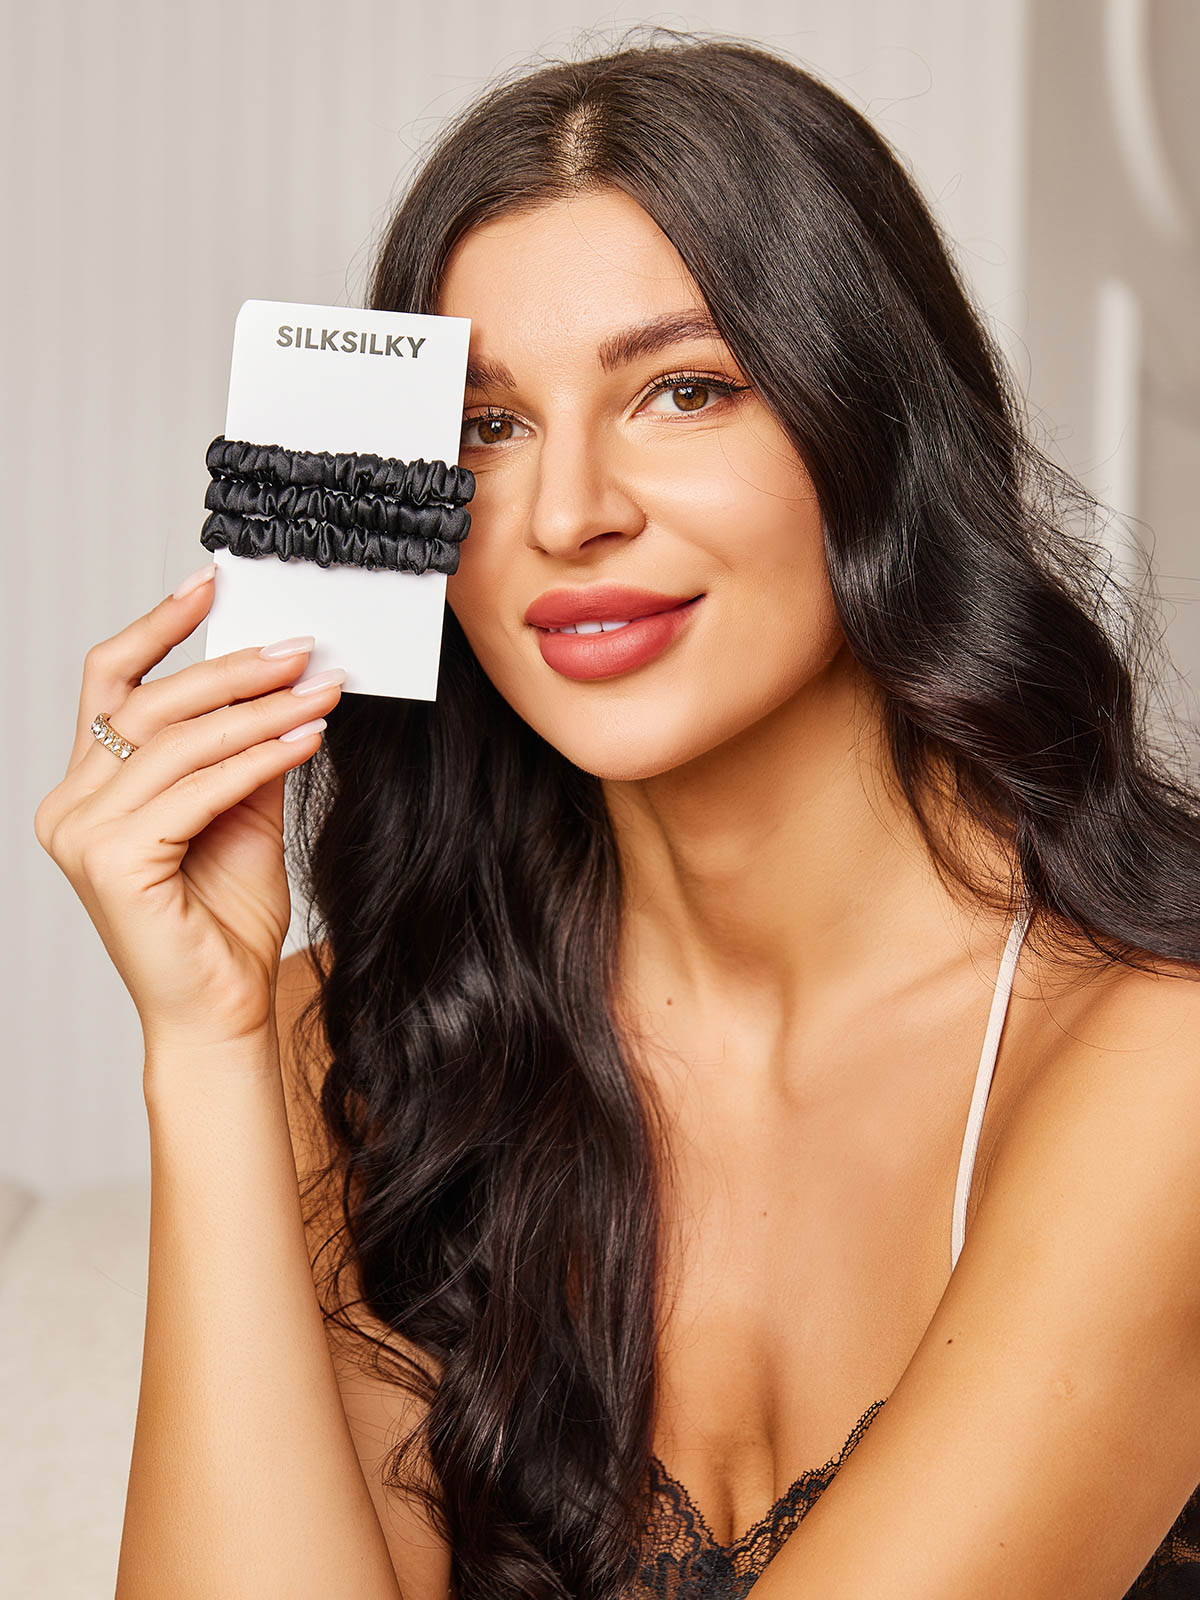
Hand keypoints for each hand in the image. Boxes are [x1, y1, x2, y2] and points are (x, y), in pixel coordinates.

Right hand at [33, 564, 345, 1054]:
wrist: (223, 1011)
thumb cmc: (226, 920)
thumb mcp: (240, 813)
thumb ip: (243, 750)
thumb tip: (281, 677)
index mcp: (87, 788)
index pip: (111, 683)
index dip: (159, 626)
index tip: (213, 583)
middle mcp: (69, 805)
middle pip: (149, 704)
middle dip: (233, 669)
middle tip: (301, 647)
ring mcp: (82, 834)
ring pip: (179, 743)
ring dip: (260, 710)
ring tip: (321, 688)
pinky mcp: (114, 862)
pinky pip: (199, 789)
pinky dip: (259, 759)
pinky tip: (308, 738)